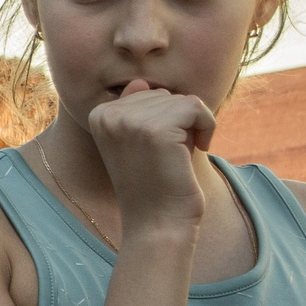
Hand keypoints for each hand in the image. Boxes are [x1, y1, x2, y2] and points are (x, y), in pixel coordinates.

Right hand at [85, 78, 215, 233]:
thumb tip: (139, 82)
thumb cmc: (154, 185)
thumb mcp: (137, 143)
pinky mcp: (156, 129)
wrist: (157, 224)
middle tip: (168, 157)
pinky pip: (196, 107)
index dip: (164, 120)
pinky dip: (207, 126)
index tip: (160, 149)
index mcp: (98, 115)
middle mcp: (108, 114)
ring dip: (193, 127)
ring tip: (178, 157)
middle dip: (177, 122)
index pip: (146, 93)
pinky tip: (199, 150)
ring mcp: (130, 120)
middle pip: (163, 94)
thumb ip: (136, 111)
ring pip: (182, 100)